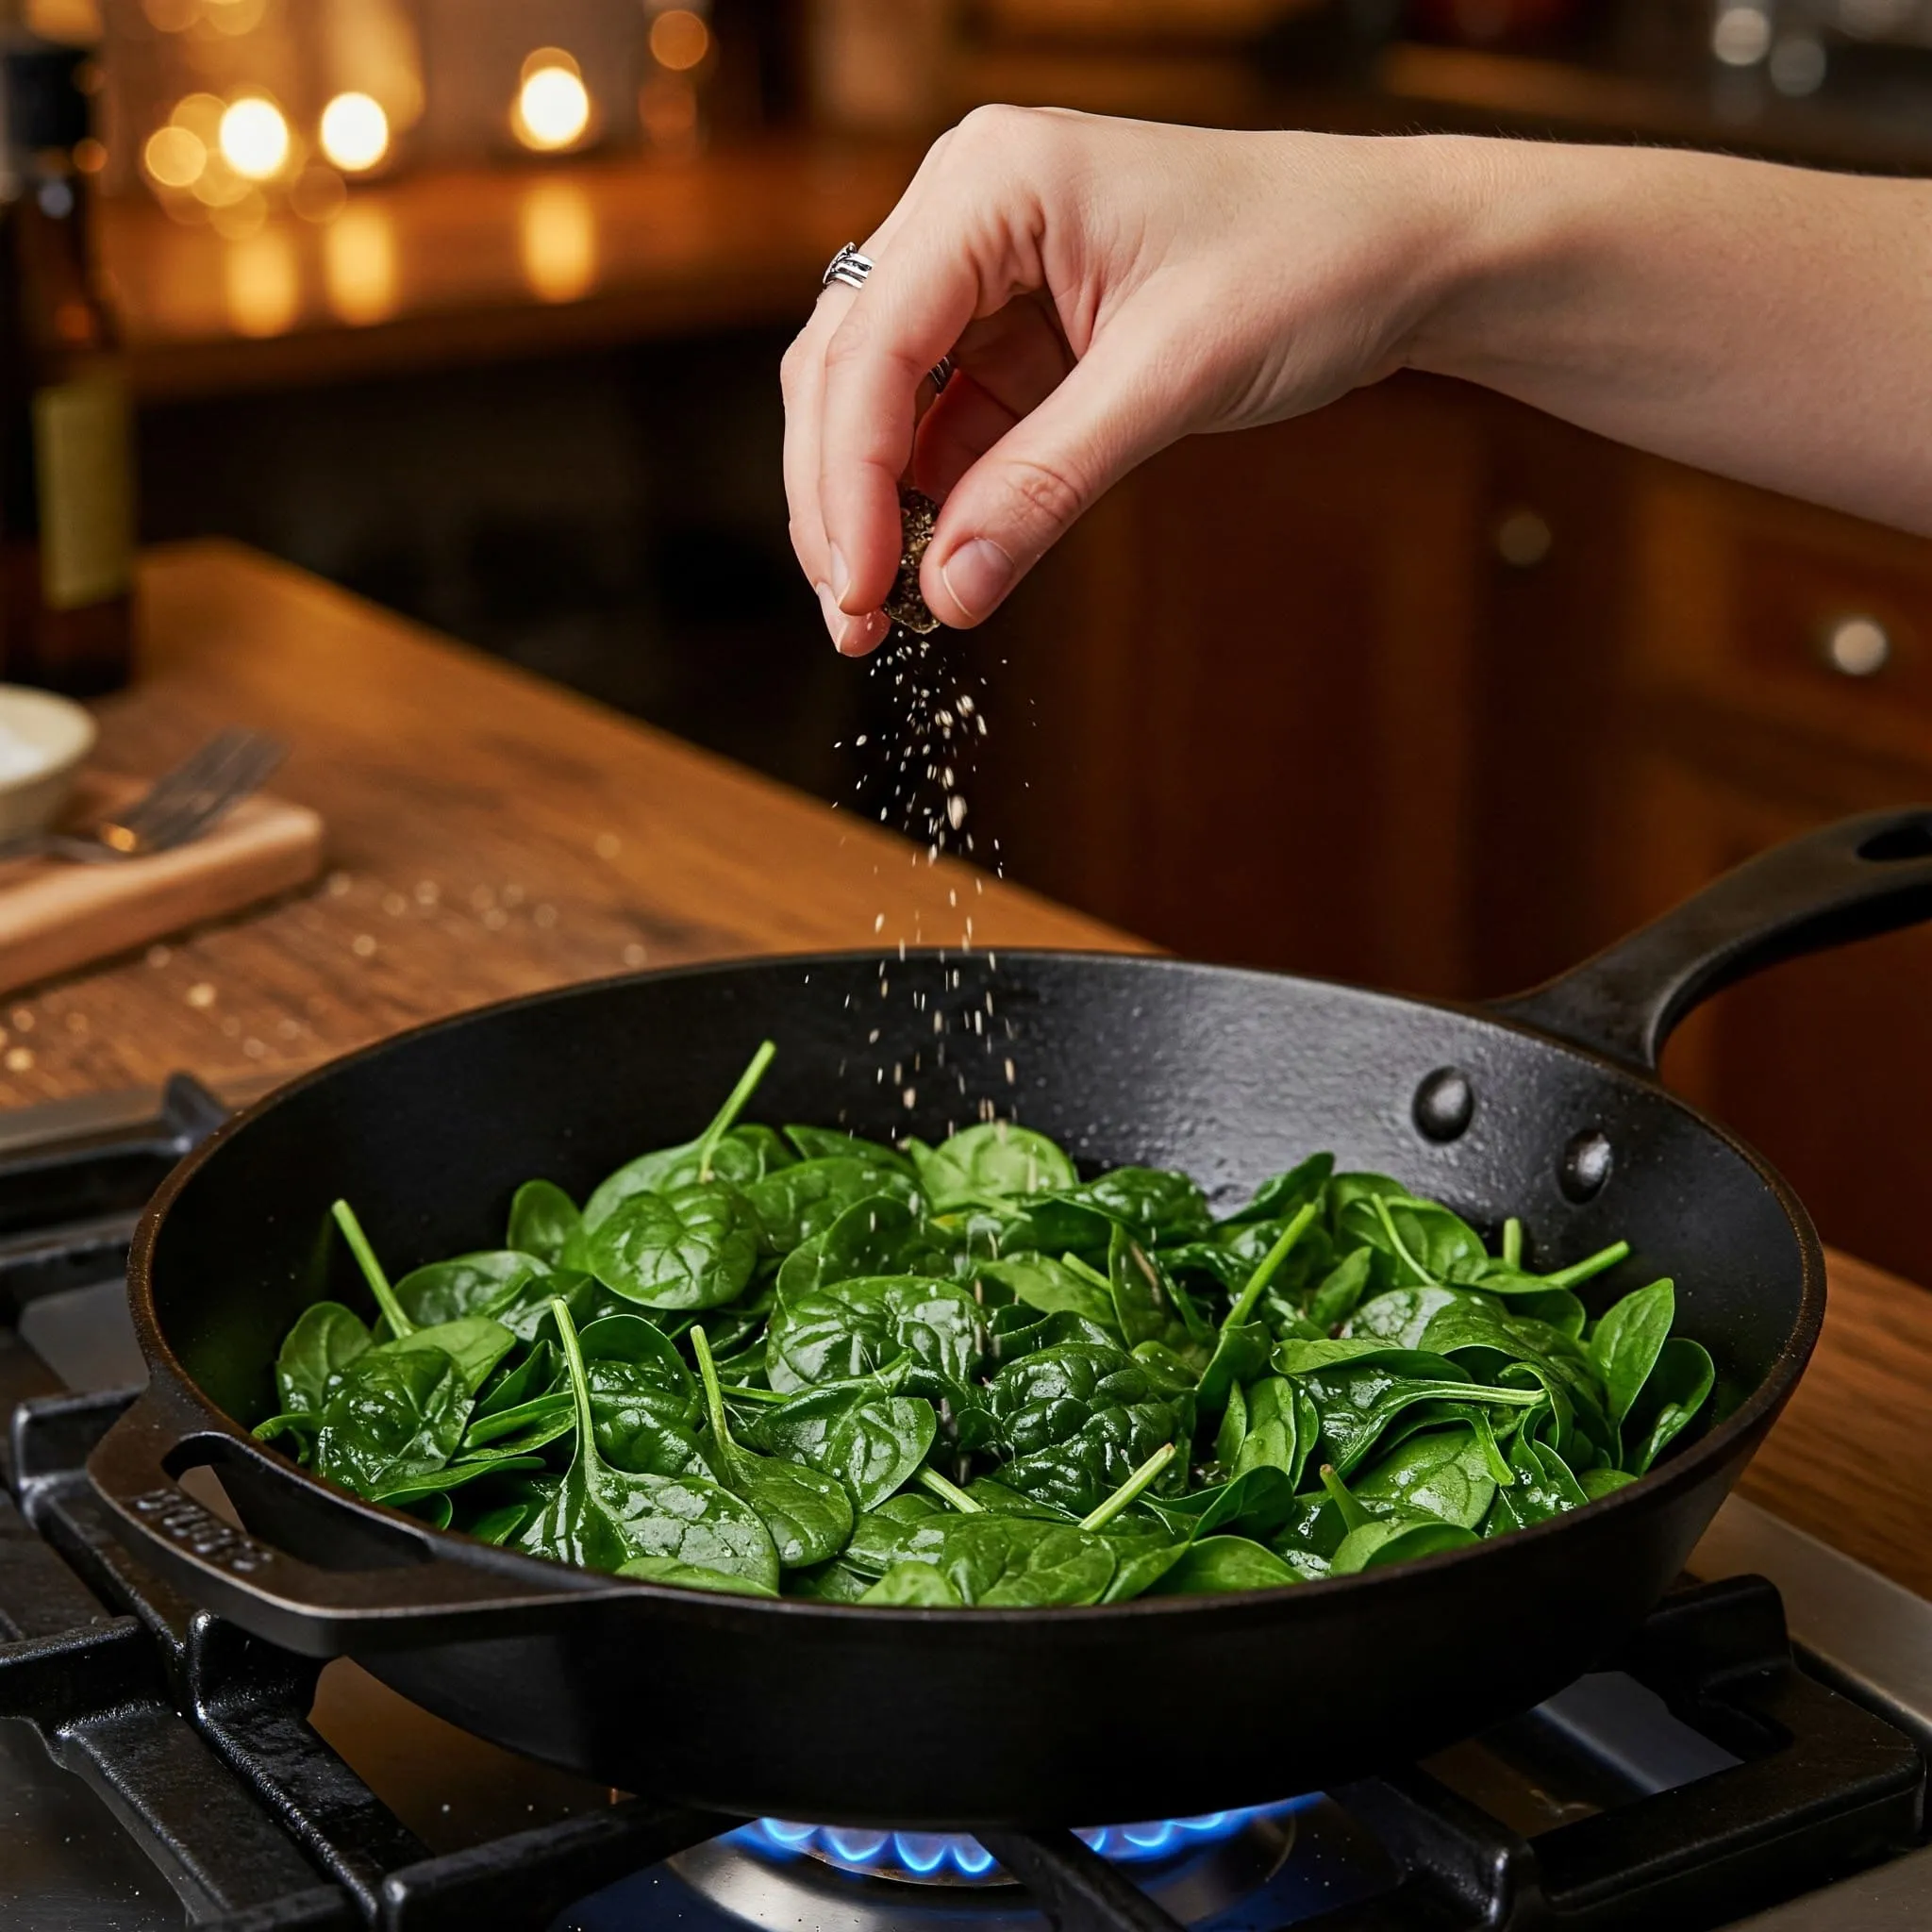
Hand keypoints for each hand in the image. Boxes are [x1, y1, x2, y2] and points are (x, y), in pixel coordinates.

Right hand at [782, 109, 1482, 651]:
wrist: (1399, 250)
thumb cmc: (1306, 266)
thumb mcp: (1171, 379)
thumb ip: (1046, 485)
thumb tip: (946, 594)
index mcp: (991, 181)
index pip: (871, 345)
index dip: (848, 481)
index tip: (859, 592)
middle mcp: (967, 210)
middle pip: (843, 369)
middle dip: (837, 501)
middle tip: (854, 622)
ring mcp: (985, 270)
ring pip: (876, 401)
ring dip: (870, 507)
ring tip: (880, 614)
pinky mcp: (1016, 329)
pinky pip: (941, 420)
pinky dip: (929, 497)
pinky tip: (933, 566)